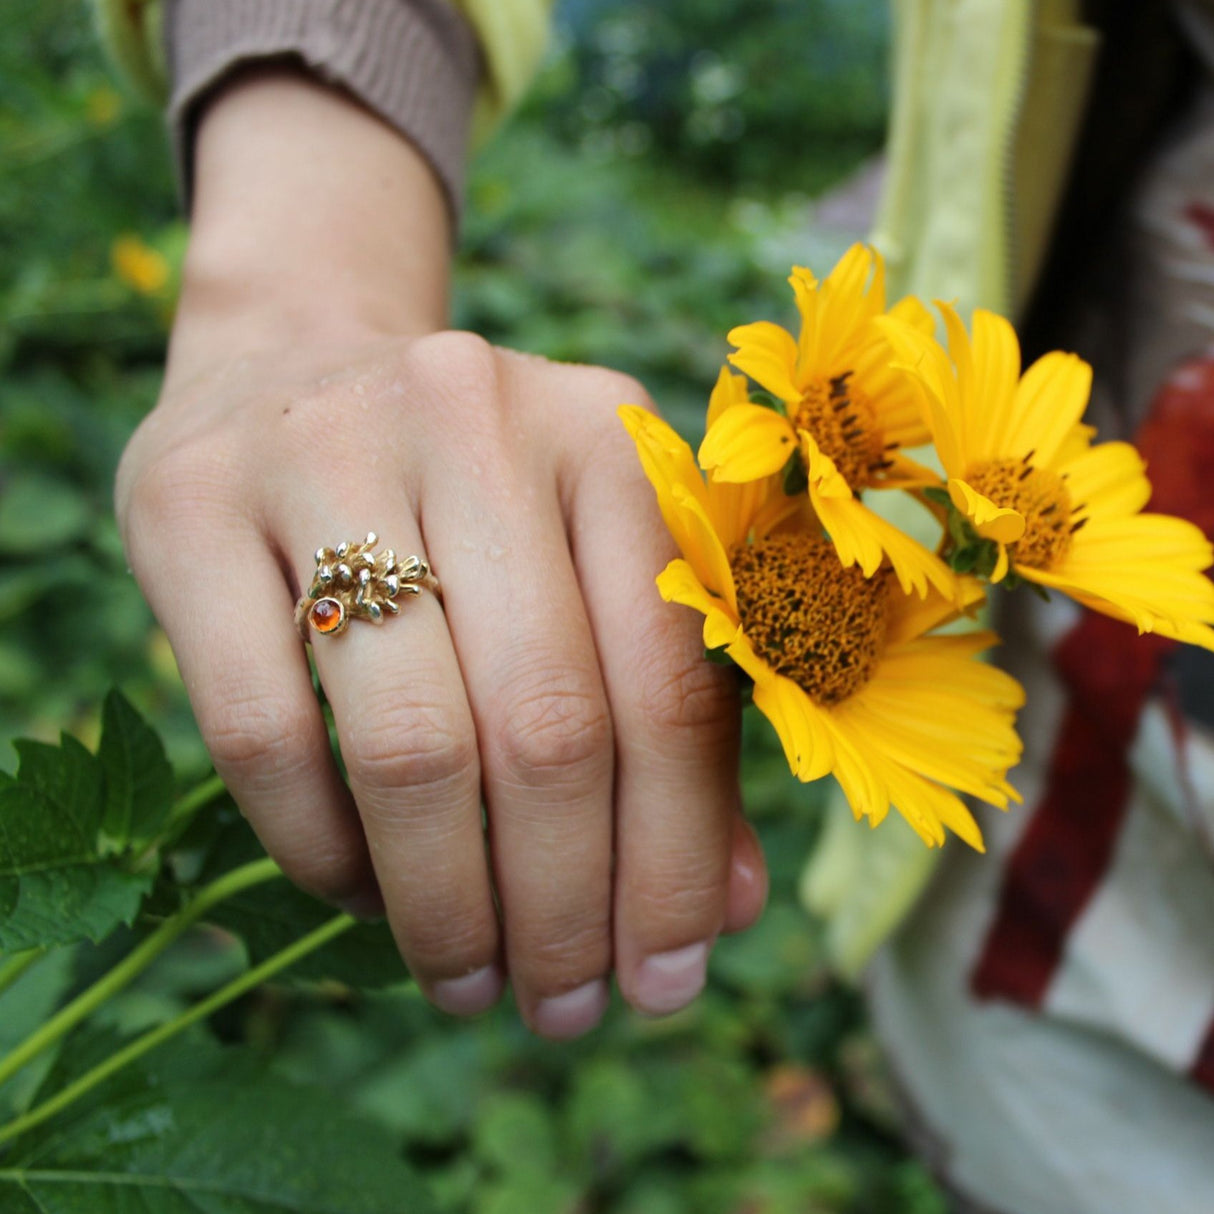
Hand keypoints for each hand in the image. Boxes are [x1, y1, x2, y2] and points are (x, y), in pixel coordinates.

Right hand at [116, 69, 766, 1036]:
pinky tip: (360, 893)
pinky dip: (320, 848)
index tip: (665, 979)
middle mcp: (476, 421)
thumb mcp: (592, 570)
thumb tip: (725, 909)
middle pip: (546, 725)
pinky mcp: (189, 501)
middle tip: (560, 1003)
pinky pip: (262, 728)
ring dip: (447, 901)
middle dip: (565, 904)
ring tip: (469, 976)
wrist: (296, 368)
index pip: (670, 686)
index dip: (674, 859)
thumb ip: (678, 722)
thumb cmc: (475, 501)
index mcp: (609, 439)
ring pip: (409, 739)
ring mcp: (324, 448)